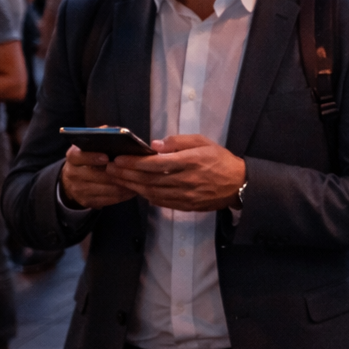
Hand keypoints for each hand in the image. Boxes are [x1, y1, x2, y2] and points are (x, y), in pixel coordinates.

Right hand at [60, 144, 135, 209]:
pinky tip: (132, 190)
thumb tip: (117, 135)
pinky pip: (108, 200)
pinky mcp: (87, 201)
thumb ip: (102, 140)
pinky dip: (122, 195)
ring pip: (104, 189)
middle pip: (95, 175)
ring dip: (122, 185)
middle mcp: (72, 174)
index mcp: (73, 157)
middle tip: (132, 171)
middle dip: (115, 173)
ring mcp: (78, 189)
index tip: (106, 157)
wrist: (74, 180)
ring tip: (137, 180)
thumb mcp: (91, 148)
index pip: (78, 156)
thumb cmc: (90, 160)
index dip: (92, 157)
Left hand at [104, 134, 245, 211]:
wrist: (238, 184)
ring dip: (132, 186)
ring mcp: (186, 195)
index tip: (119, 158)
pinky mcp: (186, 205)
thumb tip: (154, 146)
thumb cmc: (220, 159)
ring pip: (152, 192)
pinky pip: (161, 202)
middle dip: (127, 174)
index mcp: (190, 161)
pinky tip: (137, 190)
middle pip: (149, 179)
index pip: (156, 164)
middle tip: (110, 169)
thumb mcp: (203, 142)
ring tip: (118, 180)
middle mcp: (186, 180)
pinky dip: (146, 196)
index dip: (134, 162)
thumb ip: (178, 142)